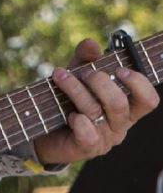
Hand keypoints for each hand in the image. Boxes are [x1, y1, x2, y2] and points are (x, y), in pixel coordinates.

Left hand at [34, 38, 158, 166]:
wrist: (44, 133)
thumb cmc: (67, 101)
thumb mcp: (77, 75)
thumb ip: (85, 58)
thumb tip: (91, 43)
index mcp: (126, 108)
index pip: (148, 99)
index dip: (138, 83)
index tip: (118, 69)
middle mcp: (119, 125)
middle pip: (119, 103)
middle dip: (99, 81)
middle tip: (84, 72)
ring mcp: (104, 139)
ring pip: (97, 111)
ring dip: (76, 89)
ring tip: (60, 76)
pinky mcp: (86, 148)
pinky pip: (88, 134)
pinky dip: (78, 121)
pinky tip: (69, 114)